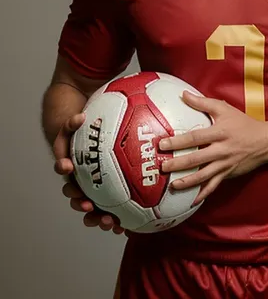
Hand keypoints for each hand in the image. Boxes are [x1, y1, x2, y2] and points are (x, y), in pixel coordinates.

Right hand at [53, 113, 124, 234]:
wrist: (92, 139)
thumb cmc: (85, 132)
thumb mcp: (76, 124)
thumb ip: (73, 122)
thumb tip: (79, 117)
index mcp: (71, 162)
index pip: (63, 166)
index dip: (63, 167)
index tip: (68, 167)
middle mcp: (79, 178)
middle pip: (75, 194)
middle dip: (80, 203)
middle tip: (89, 206)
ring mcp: (92, 188)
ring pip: (91, 207)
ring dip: (97, 217)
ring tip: (109, 222)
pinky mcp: (105, 195)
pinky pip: (108, 210)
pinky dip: (115, 219)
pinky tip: (125, 228)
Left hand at [159, 91, 267, 204]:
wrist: (266, 141)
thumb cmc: (243, 123)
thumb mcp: (224, 109)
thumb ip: (203, 102)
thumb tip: (184, 95)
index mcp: (219, 132)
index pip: (195, 137)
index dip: (178, 141)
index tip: (163, 144)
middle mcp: (222, 150)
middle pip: (196, 159)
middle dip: (178, 164)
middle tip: (162, 167)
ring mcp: (225, 164)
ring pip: (204, 176)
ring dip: (187, 182)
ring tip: (172, 185)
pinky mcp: (229, 174)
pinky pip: (214, 186)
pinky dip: (203, 194)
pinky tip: (192, 200)